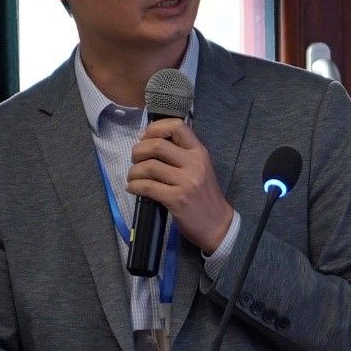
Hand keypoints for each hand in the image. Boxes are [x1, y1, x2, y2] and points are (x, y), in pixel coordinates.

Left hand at [128, 118, 234, 252]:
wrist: (218, 224)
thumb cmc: (204, 196)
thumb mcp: (199, 168)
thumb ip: (181, 154)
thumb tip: (150, 141)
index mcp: (199, 152)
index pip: (177, 126)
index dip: (155, 128)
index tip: (145, 138)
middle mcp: (194, 163)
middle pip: (156, 145)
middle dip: (138, 151)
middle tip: (135, 160)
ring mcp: (186, 182)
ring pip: (148, 167)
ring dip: (133, 171)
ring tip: (132, 177)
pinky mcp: (176, 199)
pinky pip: (147, 187)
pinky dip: (134, 186)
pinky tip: (133, 188)